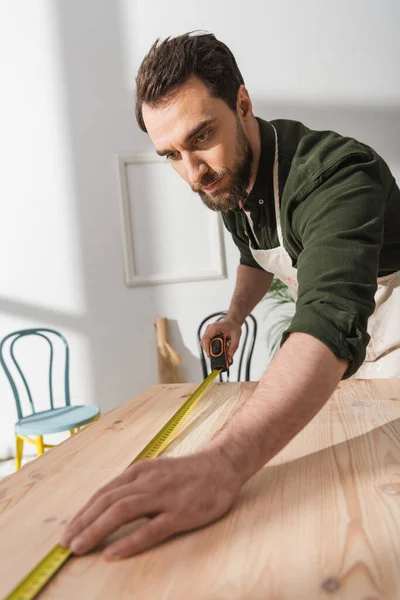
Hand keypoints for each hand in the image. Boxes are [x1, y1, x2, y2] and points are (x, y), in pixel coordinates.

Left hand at [60, 449, 240, 559]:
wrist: (222, 465)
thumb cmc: (187, 473)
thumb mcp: (156, 471)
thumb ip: (134, 485)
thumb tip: (107, 507)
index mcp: (140, 471)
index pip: (104, 492)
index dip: (83, 512)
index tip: (69, 530)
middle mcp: (148, 481)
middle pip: (108, 501)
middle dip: (83, 523)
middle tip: (67, 543)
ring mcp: (164, 496)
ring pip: (122, 511)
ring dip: (97, 530)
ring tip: (80, 548)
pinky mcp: (181, 512)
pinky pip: (151, 528)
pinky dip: (129, 541)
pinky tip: (113, 553)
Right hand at [201, 317, 241, 362]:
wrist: (233, 321)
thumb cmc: (234, 327)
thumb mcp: (236, 337)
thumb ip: (233, 348)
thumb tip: (229, 359)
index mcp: (214, 327)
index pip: (206, 339)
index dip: (206, 348)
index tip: (210, 356)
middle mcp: (209, 329)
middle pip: (203, 342)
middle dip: (208, 350)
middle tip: (216, 356)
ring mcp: (208, 331)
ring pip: (204, 343)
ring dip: (209, 349)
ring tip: (218, 352)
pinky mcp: (209, 334)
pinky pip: (207, 343)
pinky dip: (211, 347)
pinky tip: (218, 349)